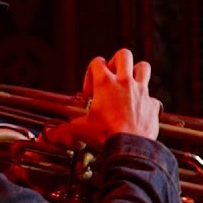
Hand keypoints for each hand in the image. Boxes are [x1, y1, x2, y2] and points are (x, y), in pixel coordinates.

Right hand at [41, 49, 160, 149]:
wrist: (130, 148)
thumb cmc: (105, 135)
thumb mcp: (80, 130)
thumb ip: (64, 129)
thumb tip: (50, 134)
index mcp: (105, 83)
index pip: (96, 62)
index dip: (90, 73)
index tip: (89, 92)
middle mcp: (125, 82)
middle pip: (123, 55)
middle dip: (116, 61)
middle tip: (111, 75)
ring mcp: (141, 92)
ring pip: (144, 67)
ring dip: (136, 72)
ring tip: (129, 84)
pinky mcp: (152, 105)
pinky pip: (152, 97)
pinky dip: (146, 102)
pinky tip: (139, 111)